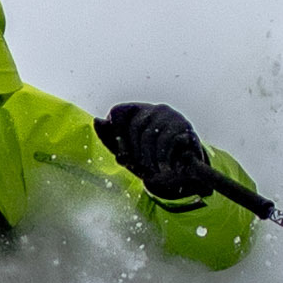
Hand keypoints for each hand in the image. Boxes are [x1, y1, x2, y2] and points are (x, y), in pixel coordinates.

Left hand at [94, 103, 216, 200]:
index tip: (123, 155)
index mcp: (138, 112)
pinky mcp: (185, 127)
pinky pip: (168, 141)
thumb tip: (97, 120)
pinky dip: (164, 159)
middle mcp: (155, 109)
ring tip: (156, 169)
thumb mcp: (128, 154)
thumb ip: (110, 139)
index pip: (118, 112)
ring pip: (151, 135)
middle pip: (135, 126)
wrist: (185, 172)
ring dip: (151, 158)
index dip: (116, 133)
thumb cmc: (152, 160)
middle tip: (142, 167)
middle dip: (136, 152)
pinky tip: (167, 167)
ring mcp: (171, 116)